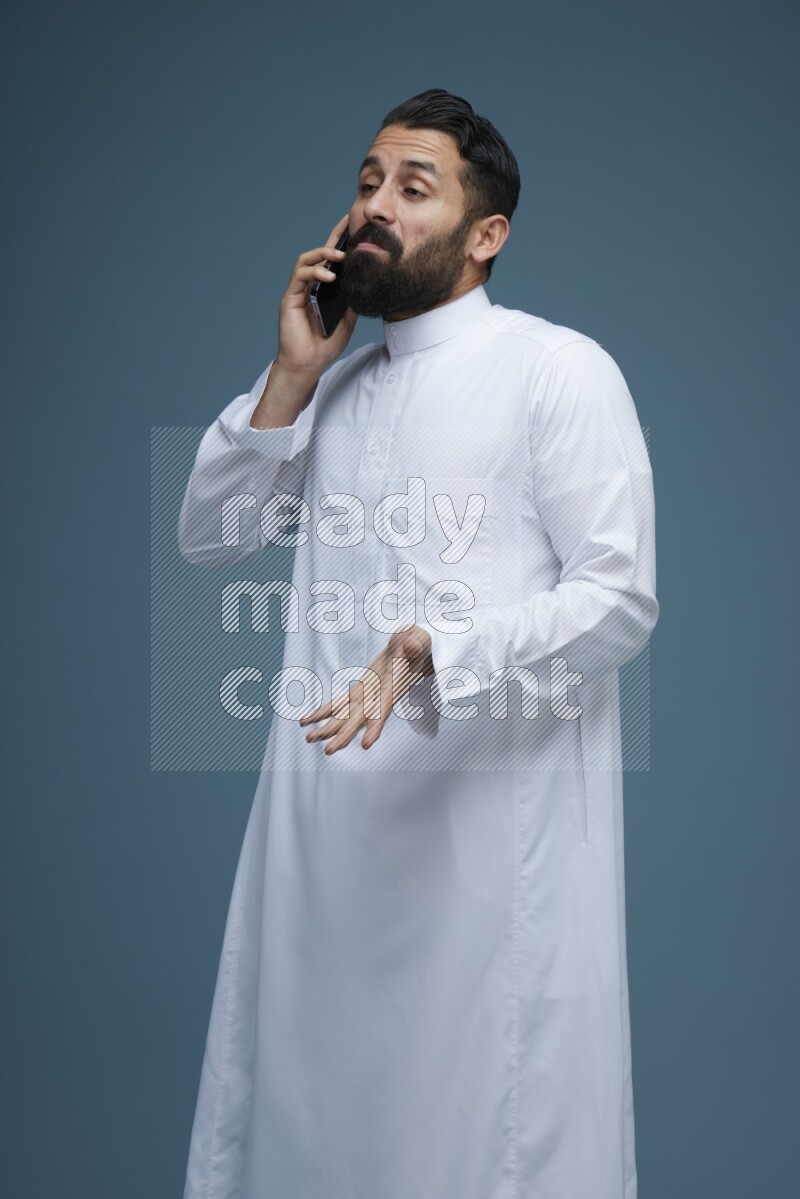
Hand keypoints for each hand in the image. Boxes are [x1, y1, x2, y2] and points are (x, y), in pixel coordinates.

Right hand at [275, 213, 358, 382]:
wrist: (308, 364)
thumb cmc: (324, 344)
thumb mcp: (347, 320)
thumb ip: (353, 301)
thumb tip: (367, 283)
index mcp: (323, 289)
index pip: (332, 261)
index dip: (342, 243)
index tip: (356, 228)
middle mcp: (310, 286)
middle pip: (320, 254)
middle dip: (334, 236)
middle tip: (348, 223)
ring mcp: (299, 290)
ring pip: (307, 260)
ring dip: (323, 254)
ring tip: (339, 255)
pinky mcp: (290, 297)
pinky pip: (300, 277)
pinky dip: (314, 272)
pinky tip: (328, 276)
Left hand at [299, 625, 433, 753]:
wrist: (413, 647)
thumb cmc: (416, 642)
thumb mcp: (418, 638)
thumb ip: (414, 644)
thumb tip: (411, 647)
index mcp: (394, 685)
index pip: (385, 708)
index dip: (376, 726)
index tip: (367, 744)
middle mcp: (380, 695)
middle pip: (361, 719)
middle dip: (345, 735)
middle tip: (329, 750)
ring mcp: (369, 694)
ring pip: (347, 715)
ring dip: (328, 728)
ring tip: (309, 738)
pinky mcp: (360, 689)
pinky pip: (340, 703)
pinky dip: (324, 711)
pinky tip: (308, 719)